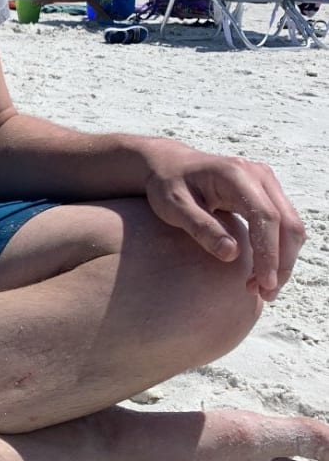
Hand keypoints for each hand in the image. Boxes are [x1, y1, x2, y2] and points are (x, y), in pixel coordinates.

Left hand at [141, 140, 305, 299]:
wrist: (170, 165)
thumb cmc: (168, 185)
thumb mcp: (174, 207)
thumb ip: (201, 227)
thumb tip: (231, 254)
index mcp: (236, 174)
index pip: (266, 216)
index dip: (269, 252)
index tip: (264, 283)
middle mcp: (259, 175)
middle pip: (288, 223)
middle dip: (282, 262)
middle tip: (266, 295)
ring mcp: (266, 183)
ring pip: (291, 226)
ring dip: (283, 260)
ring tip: (262, 290)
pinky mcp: (267, 194)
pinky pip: (284, 225)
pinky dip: (279, 251)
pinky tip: (262, 273)